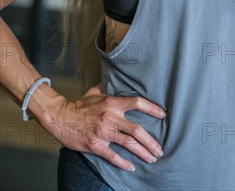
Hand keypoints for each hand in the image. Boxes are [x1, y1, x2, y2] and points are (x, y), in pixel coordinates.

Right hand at [44, 87, 165, 171]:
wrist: (60, 116)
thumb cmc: (79, 104)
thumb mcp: (95, 91)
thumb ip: (109, 87)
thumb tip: (119, 78)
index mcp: (112, 103)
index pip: (137, 102)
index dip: (152, 108)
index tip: (163, 115)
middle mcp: (110, 117)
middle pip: (137, 130)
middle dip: (151, 141)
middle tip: (160, 149)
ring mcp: (103, 132)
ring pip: (128, 144)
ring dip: (143, 152)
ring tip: (152, 158)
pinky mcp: (95, 145)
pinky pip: (113, 156)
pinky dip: (124, 163)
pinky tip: (132, 167)